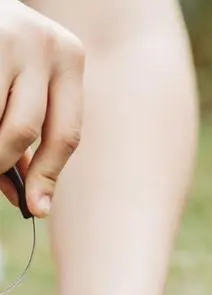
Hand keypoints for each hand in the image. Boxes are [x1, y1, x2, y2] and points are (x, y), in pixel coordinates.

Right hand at [0, 0, 84, 217]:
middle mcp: (44, 43)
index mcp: (70, 59)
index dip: (48, 175)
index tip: (37, 208)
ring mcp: (6, 34)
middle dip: (3, 162)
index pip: (66, 134)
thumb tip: (29, 198)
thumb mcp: (24, 82)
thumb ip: (28, 133)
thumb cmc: (2, 49)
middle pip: (26, 129)